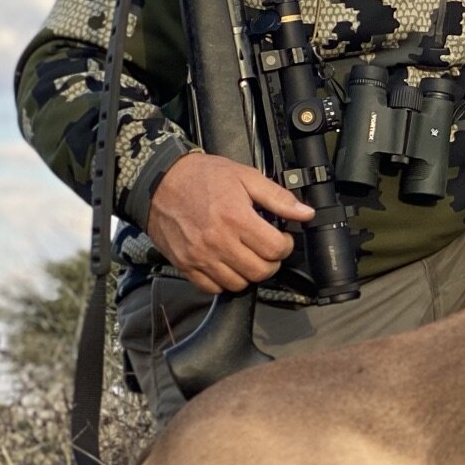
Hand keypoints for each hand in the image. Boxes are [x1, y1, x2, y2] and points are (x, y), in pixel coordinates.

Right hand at [146, 151, 312, 294]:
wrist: (159, 181)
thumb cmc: (202, 177)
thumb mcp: (246, 177)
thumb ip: (278, 197)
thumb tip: (305, 213)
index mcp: (236, 218)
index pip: (275, 250)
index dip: (286, 245)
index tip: (282, 238)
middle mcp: (217, 241)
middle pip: (260, 271)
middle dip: (271, 262)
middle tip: (267, 249)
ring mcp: (199, 256)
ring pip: (238, 284)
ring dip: (249, 273)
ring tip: (248, 256)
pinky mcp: (184, 264)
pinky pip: (212, 288)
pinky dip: (224, 281)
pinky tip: (227, 264)